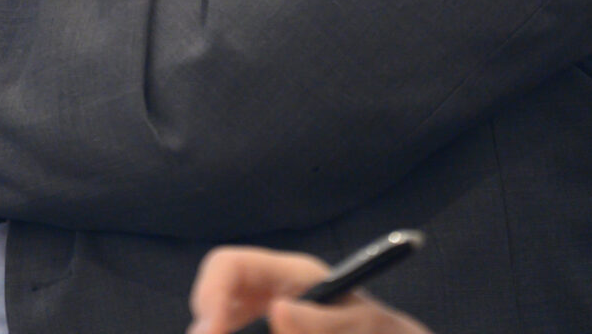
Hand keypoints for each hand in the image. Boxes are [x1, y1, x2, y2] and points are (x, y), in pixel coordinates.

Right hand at [188, 248, 432, 333]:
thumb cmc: (383, 332)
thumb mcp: (363, 326)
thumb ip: (324, 322)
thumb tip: (277, 311)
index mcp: (288, 275)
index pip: (228, 265)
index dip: (211, 293)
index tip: (210, 331)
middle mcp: (269, 296)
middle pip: (214, 302)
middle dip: (208, 327)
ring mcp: (265, 321)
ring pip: (225, 325)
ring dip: (222, 332)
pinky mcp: (268, 333)